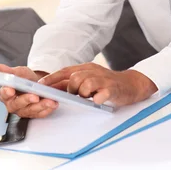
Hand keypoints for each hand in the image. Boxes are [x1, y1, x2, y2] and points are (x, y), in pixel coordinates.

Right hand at [0, 64, 56, 118]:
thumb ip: (8, 71)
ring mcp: (24, 111)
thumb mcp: (18, 72)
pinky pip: (40, 114)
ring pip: (30, 110)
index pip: (4, 94)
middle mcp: (13, 105)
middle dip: (26, 100)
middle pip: (17, 105)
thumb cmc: (25, 79)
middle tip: (34, 96)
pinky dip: (47, 109)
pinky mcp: (34, 114)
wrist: (37, 83)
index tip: (11, 90)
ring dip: (40, 106)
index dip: (7, 93)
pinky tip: (53, 103)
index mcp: (6, 94)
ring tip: (49, 100)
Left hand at [41, 63, 157, 106]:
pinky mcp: (112, 89)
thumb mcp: (89, 79)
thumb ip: (73, 82)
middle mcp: (93, 71)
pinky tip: (98, 101)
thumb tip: (53, 88)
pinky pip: (100, 94)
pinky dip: (97, 99)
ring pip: (85, 85)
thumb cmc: (106, 83)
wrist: (131, 84)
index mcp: (86, 68)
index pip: (65, 71)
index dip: (52, 78)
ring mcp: (103, 80)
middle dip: (71, 90)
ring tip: (89, 97)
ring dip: (83, 94)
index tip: (39, 85)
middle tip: (77, 96)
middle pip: (74, 78)